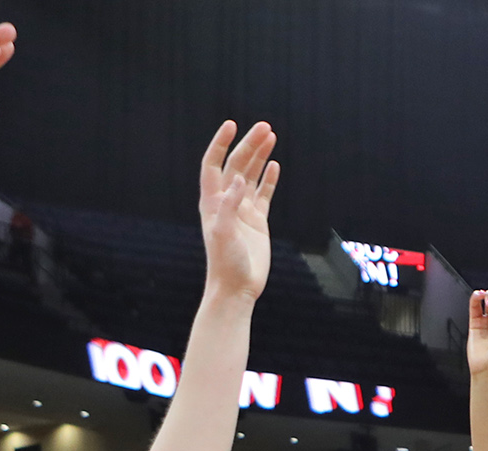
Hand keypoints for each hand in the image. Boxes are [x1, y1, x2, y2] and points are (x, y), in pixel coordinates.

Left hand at [197, 122, 278, 301]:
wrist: (237, 288)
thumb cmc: (225, 263)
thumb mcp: (223, 233)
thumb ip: (229, 205)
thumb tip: (238, 180)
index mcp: (213, 201)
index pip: (214, 164)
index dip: (220, 144)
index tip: (232, 125)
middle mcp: (226, 202)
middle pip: (237, 165)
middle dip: (249, 145)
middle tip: (265, 127)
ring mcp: (243, 210)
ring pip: (251, 175)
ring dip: (260, 156)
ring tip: (271, 136)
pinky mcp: (257, 222)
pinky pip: (263, 194)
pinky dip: (268, 179)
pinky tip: (274, 165)